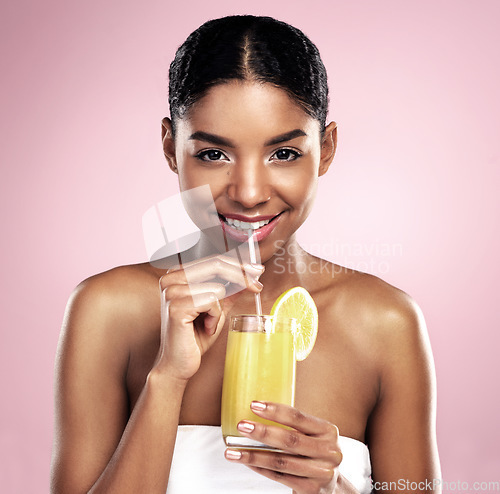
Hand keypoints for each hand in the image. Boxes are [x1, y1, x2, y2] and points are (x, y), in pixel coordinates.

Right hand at [155, 255, 263, 380]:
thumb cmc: (195, 336)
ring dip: (220, 309)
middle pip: (216, 266)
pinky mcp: (176, 307)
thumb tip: (251, 274)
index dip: (238, 264)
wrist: (179, 363)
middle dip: (242, 276)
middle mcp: (170, 278)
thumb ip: (231, 290)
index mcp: (177, 274)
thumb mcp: (218, 308)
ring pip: (217, 287)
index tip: (258, 271)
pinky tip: (206, 328)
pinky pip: (212, 302)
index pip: (213, 260)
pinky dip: (215, 317)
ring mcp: (171, 292)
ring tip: (209, 323)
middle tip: (257, 287)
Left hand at [225, 402, 342, 493]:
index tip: (254, 405)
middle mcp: (329, 452)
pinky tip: (246, 462)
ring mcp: (322, 473)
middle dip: (262, 432)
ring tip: (233, 451)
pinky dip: (260, 468)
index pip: (298, 417)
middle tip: (241, 426)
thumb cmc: (315, 453)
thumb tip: (256, 413)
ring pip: (281, 461)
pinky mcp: (311, 490)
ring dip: (253, 456)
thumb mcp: (314, 436)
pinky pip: (279, 477)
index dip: (275, 410)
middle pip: (289, 440)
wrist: (333, 487)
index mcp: (328, 431)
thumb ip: (294, 426)